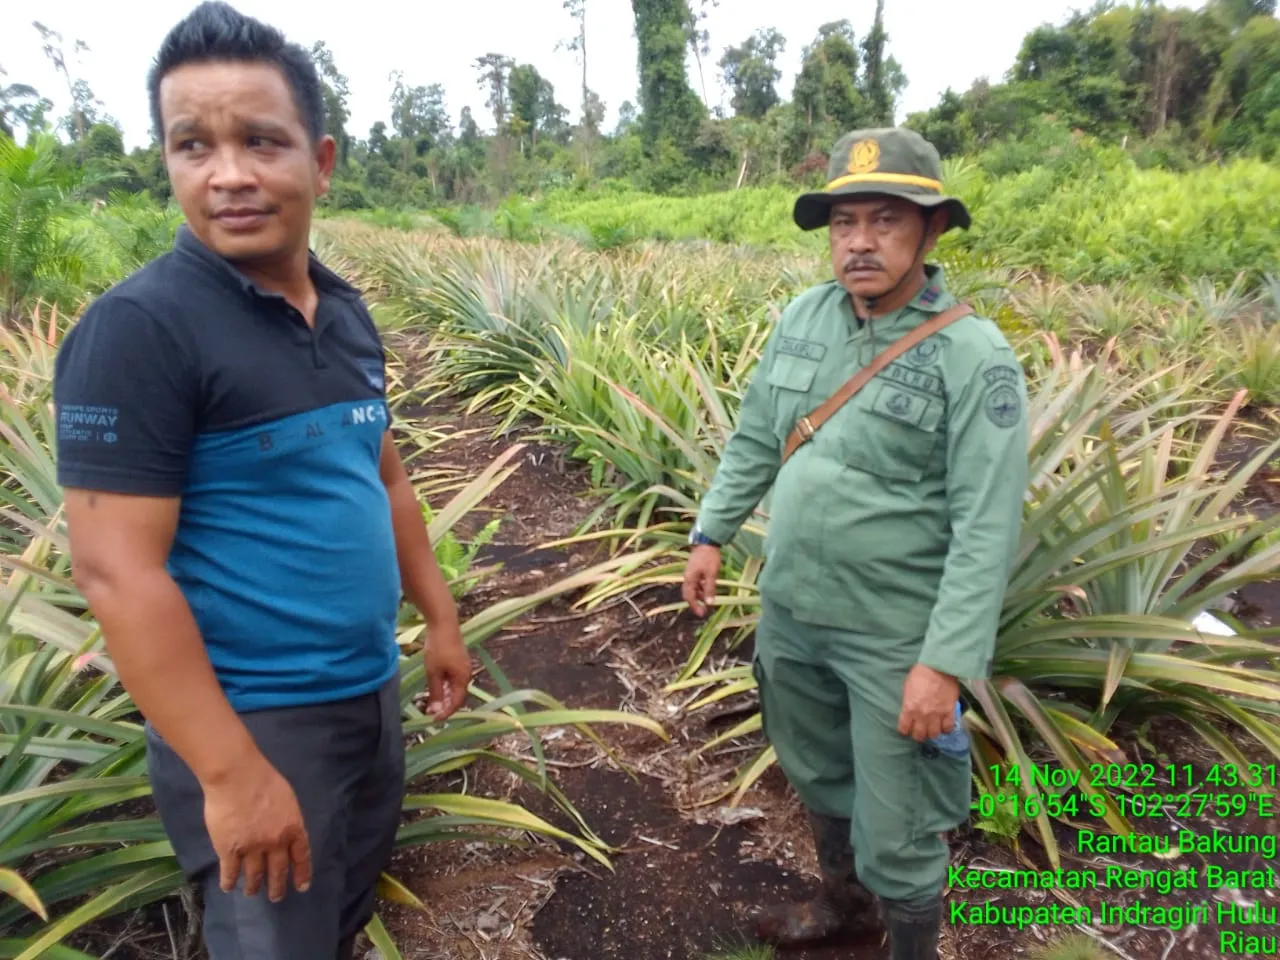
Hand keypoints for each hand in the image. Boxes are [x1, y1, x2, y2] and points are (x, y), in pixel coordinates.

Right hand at [203, 753, 310, 901]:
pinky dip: (229, 882)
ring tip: (252, 892)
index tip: (301, 887)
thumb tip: (287, 831)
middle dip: (277, 887)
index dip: (302, 873)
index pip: (301, 856)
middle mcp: (275, 843)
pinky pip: (230, 873)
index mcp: (292, 828)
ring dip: (254, 887)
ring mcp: (251, 848)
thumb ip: (288, 818)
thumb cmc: (264, 780)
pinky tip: (229, 887)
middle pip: (278, 871)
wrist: (237, 777)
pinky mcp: (229, 850)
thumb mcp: (288, 799)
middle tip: (276, 897)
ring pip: (254, 876)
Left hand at [424, 620, 470, 721]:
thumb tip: (435, 711)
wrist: (444, 623)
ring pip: (456, 687)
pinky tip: (437, 686)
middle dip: (445, 706)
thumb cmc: (438, 648)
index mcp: (462, 678)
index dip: (445, 713)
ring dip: (445, 696)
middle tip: (431, 713)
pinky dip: (446, 686)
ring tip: (432, 702)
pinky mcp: (460, 660)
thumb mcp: (433, 672)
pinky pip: (455, 678)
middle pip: (457, 696)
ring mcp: (464, 666)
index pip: (456, 702)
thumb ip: (435, 692)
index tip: (432, 720)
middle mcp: (467, 674)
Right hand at [681, 544, 720, 616]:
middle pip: (689, 594)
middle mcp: (687, 577)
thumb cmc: (709, 557)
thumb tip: (709, 603)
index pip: (689, 597)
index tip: (702, 614)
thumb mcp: (711, 574)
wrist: (706, 541)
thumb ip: (710, 589)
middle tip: (704, 610)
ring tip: (708, 601)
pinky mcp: (694, 570)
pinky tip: (708, 589)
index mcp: (689, 579)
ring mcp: (690, 573)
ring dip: (699, 596)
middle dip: (696, 603)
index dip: (695, 607)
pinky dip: (701, 589)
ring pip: (693, 589)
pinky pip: (695, 583)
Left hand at [897, 664, 959, 741]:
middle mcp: (922, 715)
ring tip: (933, 728)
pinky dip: (946, 729)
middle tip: (920, 731)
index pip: (904, 729)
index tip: (907, 729)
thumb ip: (908, 702)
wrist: (938, 667)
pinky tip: (944, 725)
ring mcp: (937, 715)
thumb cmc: (920, 674)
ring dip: (932, 732)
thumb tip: (909, 711)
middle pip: (920, 735)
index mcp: (909, 708)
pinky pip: (948, 728)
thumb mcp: (907, 688)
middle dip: (919, 735)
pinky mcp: (949, 712)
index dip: (905, 730)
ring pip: (934, 734)